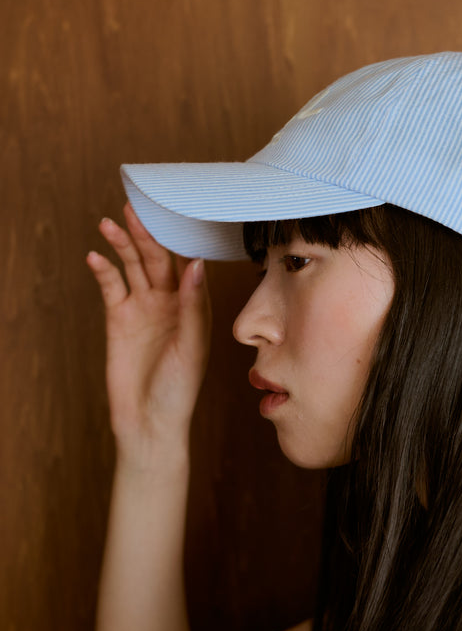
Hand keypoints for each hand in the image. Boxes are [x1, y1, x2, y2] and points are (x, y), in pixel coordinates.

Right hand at [87, 203, 210, 447]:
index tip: (177, 211)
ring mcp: (143, 308)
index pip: (188, 262)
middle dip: (147, 233)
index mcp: (194, 304)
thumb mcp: (193, 346)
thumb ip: (193, 305)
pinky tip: (96, 257)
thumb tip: (196, 264)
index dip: (182, 238)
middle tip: (135, 208)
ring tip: (110, 223)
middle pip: (157, 258)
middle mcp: (169, 301)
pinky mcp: (118, 319)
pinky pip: (111, 287)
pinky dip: (103, 271)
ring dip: (122, 245)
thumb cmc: (180, 389)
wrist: (149, 422)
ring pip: (133, 267)